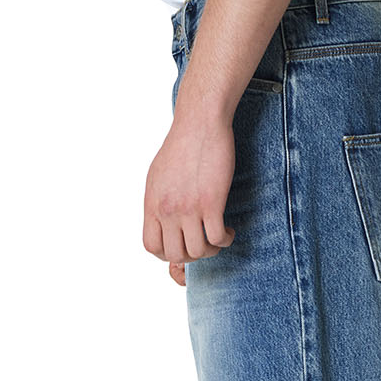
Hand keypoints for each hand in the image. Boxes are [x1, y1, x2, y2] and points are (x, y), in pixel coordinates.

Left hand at [143, 92, 236, 283]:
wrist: (200, 124)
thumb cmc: (182, 145)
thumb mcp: (158, 176)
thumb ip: (158, 201)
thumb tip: (161, 220)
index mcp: (152, 203)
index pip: (151, 246)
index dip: (167, 254)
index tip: (182, 247)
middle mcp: (167, 209)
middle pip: (175, 254)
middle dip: (192, 256)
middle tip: (203, 244)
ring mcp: (188, 207)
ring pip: (197, 250)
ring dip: (211, 250)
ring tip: (218, 236)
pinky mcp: (211, 202)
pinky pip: (216, 237)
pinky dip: (225, 240)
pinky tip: (229, 230)